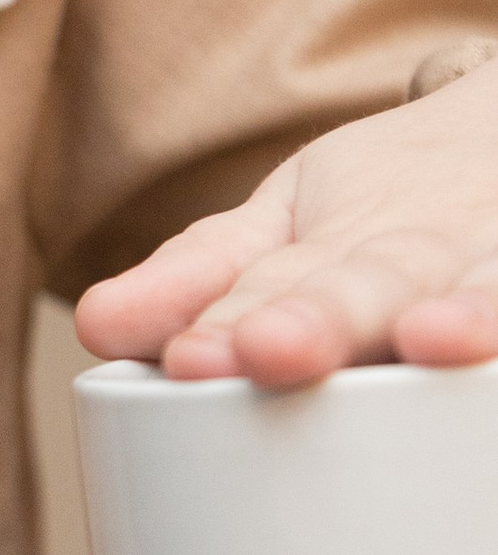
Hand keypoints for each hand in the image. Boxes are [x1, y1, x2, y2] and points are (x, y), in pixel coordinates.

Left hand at [77, 51, 497, 383]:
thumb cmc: (392, 195)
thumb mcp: (293, 217)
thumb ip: (204, 273)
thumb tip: (96, 324)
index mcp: (339, 240)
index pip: (276, 286)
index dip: (235, 322)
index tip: (189, 358)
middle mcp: (415, 250)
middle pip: (368, 284)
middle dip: (320, 318)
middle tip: (267, 348)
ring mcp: (485, 263)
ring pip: (470, 287)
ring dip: (453, 314)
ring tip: (425, 336)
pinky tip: (485, 336)